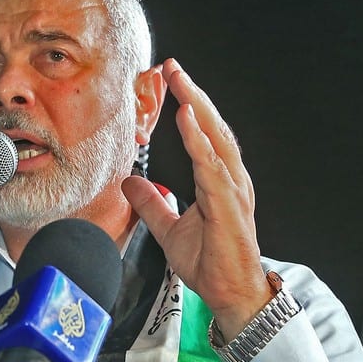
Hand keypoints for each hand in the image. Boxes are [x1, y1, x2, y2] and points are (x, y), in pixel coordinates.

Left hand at [122, 58, 270, 336]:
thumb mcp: (168, 229)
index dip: (189, 106)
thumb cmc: (209, 263)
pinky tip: (188, 121)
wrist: (230, 293)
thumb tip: (130, 183)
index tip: (172, 81)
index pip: (204, 134)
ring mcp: (233, 190)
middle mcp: (230, 179)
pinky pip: (213, 166)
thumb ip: (151, 204)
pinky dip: (200, 142)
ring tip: (181, 84)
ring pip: (216, 140)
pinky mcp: (228, 205)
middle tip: (173, 67)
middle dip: (194, 95)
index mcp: (218, 181)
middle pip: (213, 127)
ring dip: (198, 109)